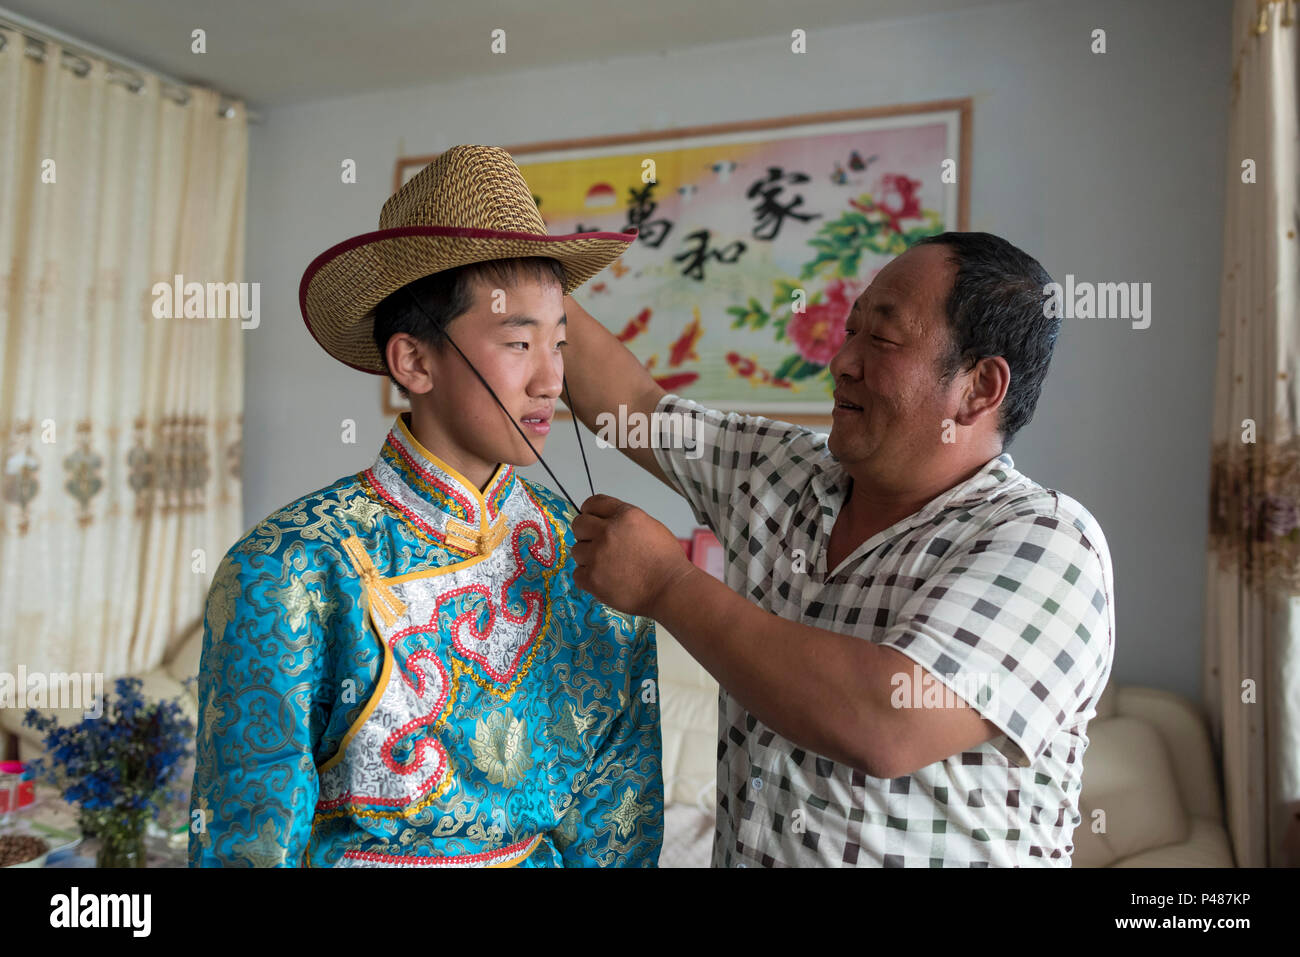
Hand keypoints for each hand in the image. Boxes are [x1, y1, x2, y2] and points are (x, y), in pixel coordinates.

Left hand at [571, 494, 694, 617]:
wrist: (670, 589)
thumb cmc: (667, 560)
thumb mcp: (649, 526)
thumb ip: (624, 521)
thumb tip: (605, 523)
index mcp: (624, 515)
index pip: (593, 503)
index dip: (590, 511)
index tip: (591, 520)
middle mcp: (607, 532)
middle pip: (579, 524)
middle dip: (586, 533)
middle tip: (598, 545)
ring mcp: (597, 555)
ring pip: (577, 550)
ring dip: (588, 557)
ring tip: (607, 566)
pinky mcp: (592, 578)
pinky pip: (577, 573)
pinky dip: (588, 578)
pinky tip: (604, 580)